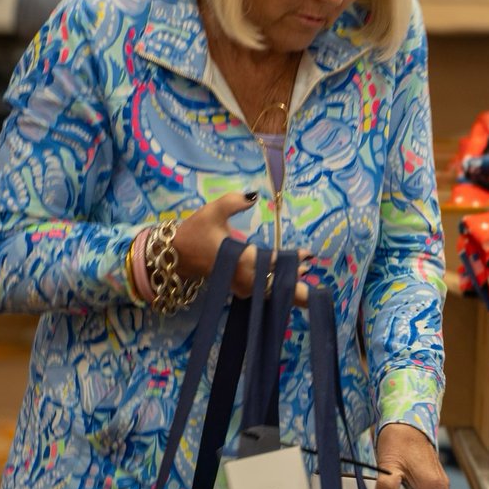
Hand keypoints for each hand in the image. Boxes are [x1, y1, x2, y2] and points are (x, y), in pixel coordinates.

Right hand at [170, 191, 309, 303]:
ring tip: (305, 276)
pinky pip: (261, 292)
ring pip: (268, 291)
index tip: (307, 256)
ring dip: (287, 288)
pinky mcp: (236, 287)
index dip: (291, 260)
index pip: (271, 262)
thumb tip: (254, 196)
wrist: (175, 255)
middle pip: (274, 285)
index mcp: (239, 259)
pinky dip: (275, 289)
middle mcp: (241, 276)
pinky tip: (288, 283)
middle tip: (312, 276)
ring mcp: (239, 286)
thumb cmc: (195, 232)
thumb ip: (233, 202)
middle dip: (295, 284)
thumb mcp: (212, 211)